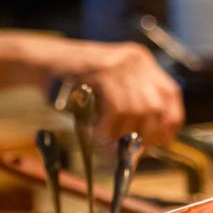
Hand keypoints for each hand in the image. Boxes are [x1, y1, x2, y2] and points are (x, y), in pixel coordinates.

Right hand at [57, 42, 184, 144]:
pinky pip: (116, 108)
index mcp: (142, 63)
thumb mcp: (109, 91)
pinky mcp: (102, 70)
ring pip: (137, 110)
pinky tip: (97, 135)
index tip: (159, 142)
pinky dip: (108, 128)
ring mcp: (120, 63)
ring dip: (122, 135)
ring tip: (107, 147)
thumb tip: (145, 146)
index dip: (169, 122)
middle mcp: (136, 61)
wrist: (42, 61)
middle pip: (157, 106)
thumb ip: (129, 110)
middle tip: (128, 151)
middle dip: (145, 134)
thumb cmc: (73, 84)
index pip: (171, 95)